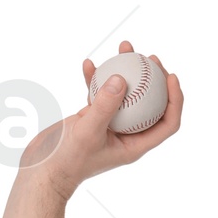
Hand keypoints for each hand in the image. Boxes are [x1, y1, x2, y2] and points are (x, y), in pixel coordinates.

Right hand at [18, 38, 182, 191]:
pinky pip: (100, 93)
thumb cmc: (67, 160)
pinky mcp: (92, 118)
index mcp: (135, 145)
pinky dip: (95, 78)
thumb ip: (104, 106)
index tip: (170, 76)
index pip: (167, 123)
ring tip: (124, 46)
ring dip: (125, 69)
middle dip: (154, 78)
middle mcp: (126, 135)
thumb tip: (122, 78)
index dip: (175, 99)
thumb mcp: (87, 132)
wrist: (43, 170)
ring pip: (125, 94)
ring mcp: (109, 125)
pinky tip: (88, 63)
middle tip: (149, 57)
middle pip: (151, 104)